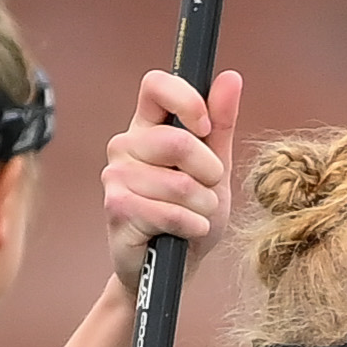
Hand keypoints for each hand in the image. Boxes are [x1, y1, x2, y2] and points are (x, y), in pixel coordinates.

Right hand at [105, 68, 243, 293]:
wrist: (175, 269)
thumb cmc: (193, 215)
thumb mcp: (216, 169)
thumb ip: (221, 124)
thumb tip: (231, 77)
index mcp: (148, 127)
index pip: (156, 84)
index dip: (187, 100)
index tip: (206, 127)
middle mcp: (125, 146)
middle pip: (178, 141)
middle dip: (209, 173)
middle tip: (206, 192)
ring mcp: (116, 176)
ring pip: (179, 183)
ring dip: (203, 206)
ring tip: (195, 216)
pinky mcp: (116, 208)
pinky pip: (170, 212)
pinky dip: (192, 226)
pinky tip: (185, 232)